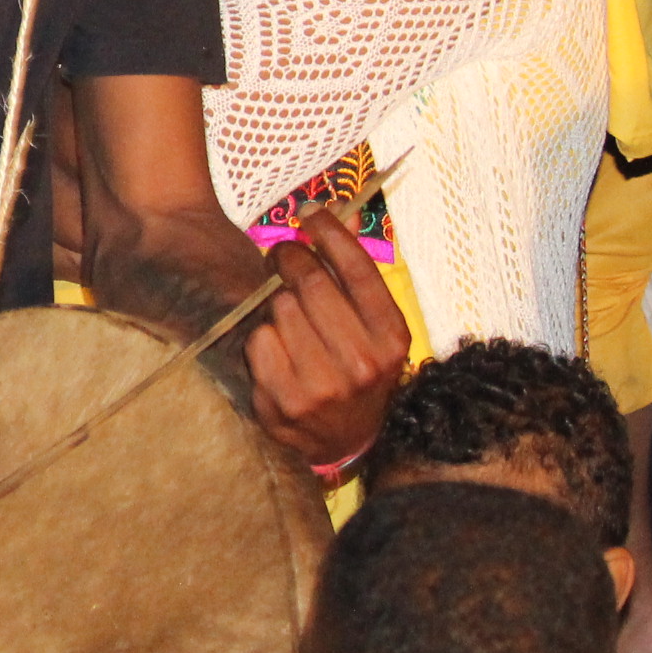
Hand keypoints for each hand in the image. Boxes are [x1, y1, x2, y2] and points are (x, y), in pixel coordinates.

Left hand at [241, 210, 407, 468]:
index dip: (329, 233)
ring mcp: (323, 386)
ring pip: (280, 309)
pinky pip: (259, 341)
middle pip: (310, 282)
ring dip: (275, 302)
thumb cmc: (358, 371)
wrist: (344, 440)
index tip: (309, 212)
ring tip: (284, 313)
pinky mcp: (285, 401)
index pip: (358, 269)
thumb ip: (356, 276)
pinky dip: (261, 338)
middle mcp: (363, 362)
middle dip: (290, 259)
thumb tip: (339, 213)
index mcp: (392, 338)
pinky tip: (275, 349)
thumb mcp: (374, 330)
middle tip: (281, 256)